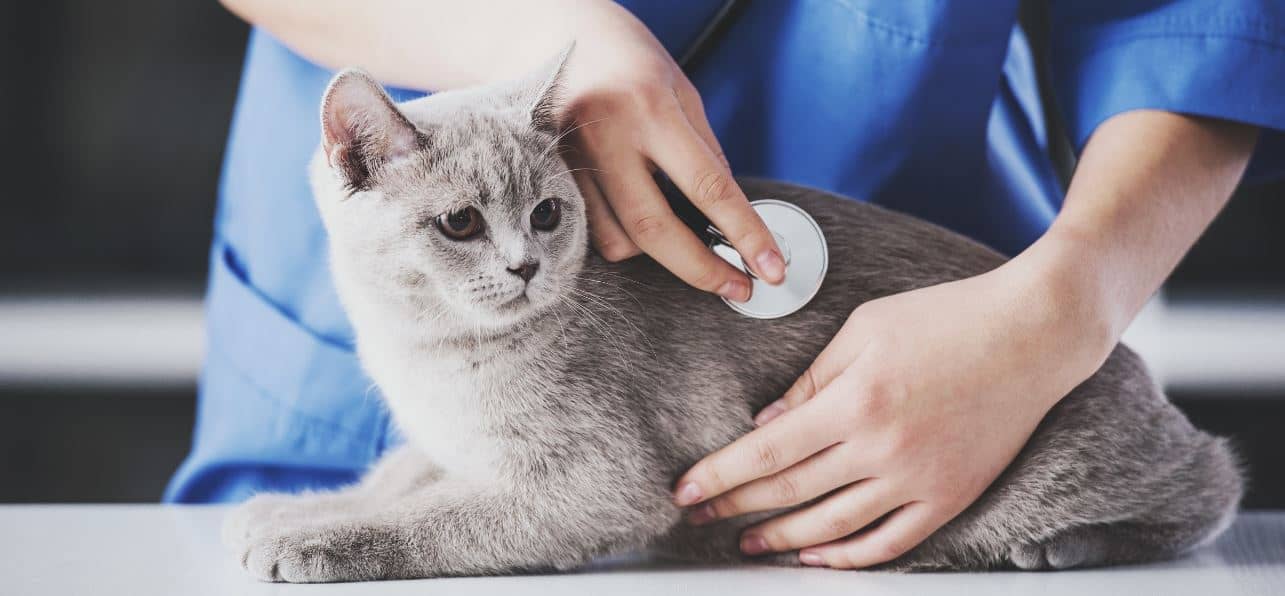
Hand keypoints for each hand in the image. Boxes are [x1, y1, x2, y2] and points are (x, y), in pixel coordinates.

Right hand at [558, 2, 784, 298]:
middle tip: (738, 289)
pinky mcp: (548, 179)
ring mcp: (569, 161)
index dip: (745, 235)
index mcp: (648, 107)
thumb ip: (704, 151)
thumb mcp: (680, 89)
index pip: (707, 186)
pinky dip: (623, 236)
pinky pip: (591, 231)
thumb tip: (733, 216)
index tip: (771, 269)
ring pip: (619, 240)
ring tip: (677, 231)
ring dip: (657, 252)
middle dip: (703, 270)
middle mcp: (604, 136)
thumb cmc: (624, 56)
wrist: (548, 32)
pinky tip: (636, 215)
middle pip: (656, 229)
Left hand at [672, 263, 1113, 567]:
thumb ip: (811, 381)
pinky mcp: (951, 496)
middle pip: (791, 492)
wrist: (1033, 334)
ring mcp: (919, 479)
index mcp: (855, 400)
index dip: (721, 475)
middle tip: (700, 516)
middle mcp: (883, 448)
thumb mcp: (864, 329)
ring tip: (747, 544)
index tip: (685, 491)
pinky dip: (849, 556)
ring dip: (784, 540)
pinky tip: (817, 557)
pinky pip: (891, 542)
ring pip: (834, 525)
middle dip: (736, 506)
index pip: (769, 452)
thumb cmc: (946, 317)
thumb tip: (765, 425)